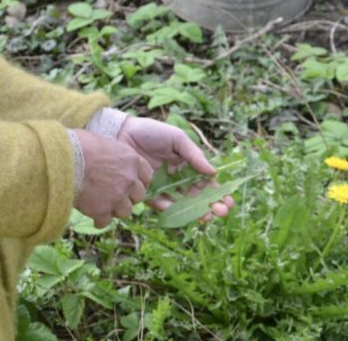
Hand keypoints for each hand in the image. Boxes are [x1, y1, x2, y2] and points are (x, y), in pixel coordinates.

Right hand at [72, 129, 152, 227]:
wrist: (63, 159)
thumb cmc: (79, 145)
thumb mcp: (105, 144)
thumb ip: (116, 158)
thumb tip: (112, 164)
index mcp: (132, 160)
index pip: (147, 175)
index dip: (138, 181)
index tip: (130, 183)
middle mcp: (129, 179)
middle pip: (138, 196)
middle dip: (128, 197)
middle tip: (115, 195)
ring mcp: (117, 196)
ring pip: (125, 211)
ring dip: (115, 209)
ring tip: (103, 204)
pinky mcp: (102, 210)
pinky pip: (106, 221)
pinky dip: (100, 219)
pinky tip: (93, 215)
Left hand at [117, 117, 233, 222]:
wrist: (121, 133)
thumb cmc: (150, 132)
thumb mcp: (176, 139)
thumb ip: (194, 155)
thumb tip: (214, 172)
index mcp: (186, 165)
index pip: (205, 182)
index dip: (217, 192)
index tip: (227, 201)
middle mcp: (177, 179)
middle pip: (197, 197)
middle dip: (210, 206)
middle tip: (219, 211)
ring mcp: (163, 188)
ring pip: (182, 204)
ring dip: (194, 212)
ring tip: (206, 215)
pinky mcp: (148, 194)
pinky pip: (161, 205)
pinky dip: (170, 208)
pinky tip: (178, 207)